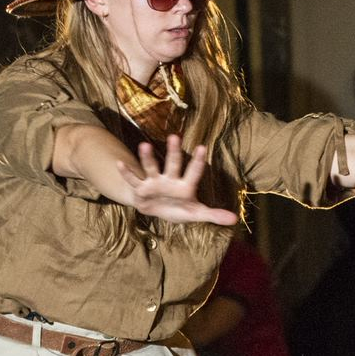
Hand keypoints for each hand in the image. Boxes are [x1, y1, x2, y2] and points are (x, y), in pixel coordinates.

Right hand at [119, 135, 239, 225]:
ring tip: (144, 145)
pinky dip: (126, 173)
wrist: (157, 209)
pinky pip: (133, 180)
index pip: (193, 172)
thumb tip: (235, 219)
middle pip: (173, 164)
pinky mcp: (141, 189)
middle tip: (175, 136)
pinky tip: (119, 164)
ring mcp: (155, 182)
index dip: (197, 162)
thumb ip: (213, 215)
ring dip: (148, 158)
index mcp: (185, 186)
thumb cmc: (179, 209)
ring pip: (151, 168)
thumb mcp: (196, 214)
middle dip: (173, 152)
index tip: (202, 147)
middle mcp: (170, 179)